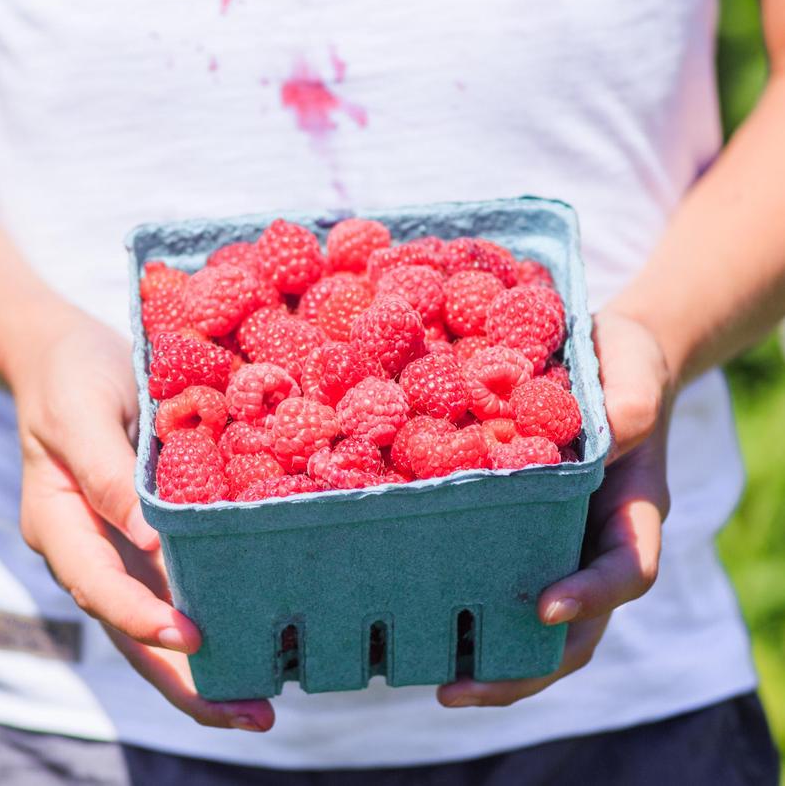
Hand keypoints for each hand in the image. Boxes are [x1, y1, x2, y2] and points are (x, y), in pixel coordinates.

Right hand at [7, 306, 273, 730]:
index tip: (194, 637)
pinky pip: (173, 591)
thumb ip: (110, 476)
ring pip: (154, 625)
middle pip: (130, 630)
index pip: (98, 586)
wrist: (62, 356)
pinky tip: (254, 644)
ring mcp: (116, 550)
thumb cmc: (71, 376)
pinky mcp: (145, 538)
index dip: (142, 618)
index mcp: (59, 524)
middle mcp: (87, 551)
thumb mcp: (83, 413)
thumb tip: (157, 541)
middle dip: (185, 680)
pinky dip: (209, 621)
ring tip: (260, 707)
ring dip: (202, 669)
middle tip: (250, 715)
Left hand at [438, 309, 671, 707]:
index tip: (545, 605)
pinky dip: (465, 610)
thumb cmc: (622, 363)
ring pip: (532, 625)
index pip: (625, 572)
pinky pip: (496, 582)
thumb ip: (632, 404)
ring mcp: (554, 544)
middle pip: (574, 629)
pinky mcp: (514, 532)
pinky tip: (415, 617)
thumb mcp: (633, 371)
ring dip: (489, 662)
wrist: (601, 358)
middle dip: (523, 668)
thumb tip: (614, 436)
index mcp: (631, 512)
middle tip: (458, 690)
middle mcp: (592, 542)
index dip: (591, 597)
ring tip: (431, 680)